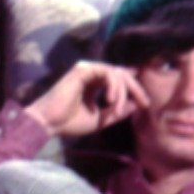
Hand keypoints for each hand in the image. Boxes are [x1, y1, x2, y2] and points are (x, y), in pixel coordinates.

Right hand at [25, 61, 151, 137]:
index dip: (134, 88)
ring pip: (116, 72)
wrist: (49, 123)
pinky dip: (113, 86)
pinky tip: (111, 100)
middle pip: (122, 73)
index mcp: (94, 84)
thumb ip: (117, 112)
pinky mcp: (82, 69)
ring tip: (117, 109)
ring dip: (122, 91)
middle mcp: (91, 74)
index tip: (145, 103)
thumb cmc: (69, 122)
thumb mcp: (100, 119)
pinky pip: (107, 72)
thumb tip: (136, 105)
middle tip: (144, 102)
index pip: (119, 79)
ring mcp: (86, 69)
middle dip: (135, 87)